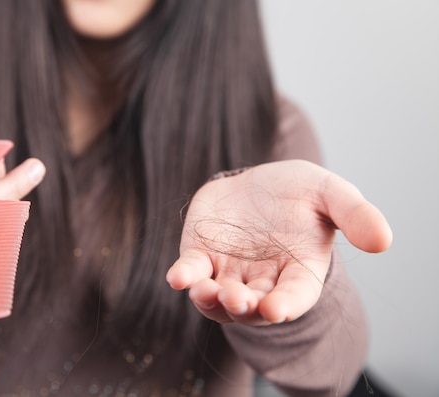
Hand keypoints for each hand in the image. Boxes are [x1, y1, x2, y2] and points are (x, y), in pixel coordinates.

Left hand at [166, 160, 391, 325]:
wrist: (257, 182)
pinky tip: (178, 277)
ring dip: (211, 299)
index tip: (275, 309)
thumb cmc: (298, 192)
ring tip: (206, 290)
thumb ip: (355, 214)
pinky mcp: (200, 257)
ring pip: (218, 299)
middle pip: (253, 304)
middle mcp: (262, 280)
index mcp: (297, 271)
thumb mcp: (330, 194)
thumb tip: (384, 241)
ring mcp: (228, 272)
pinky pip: (191, 273)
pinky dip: (185, 277)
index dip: (286, 306)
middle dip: (244, 305)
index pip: (294, 297)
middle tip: (237, 299)